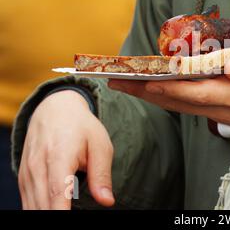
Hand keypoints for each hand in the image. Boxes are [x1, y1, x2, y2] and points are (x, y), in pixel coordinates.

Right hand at [19, 90, 114, 209]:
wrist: (55, 109)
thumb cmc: (82, 127)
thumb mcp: (100, 145)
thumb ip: (101, 174)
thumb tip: (107, 202)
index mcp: (59, 155)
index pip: (57, 191)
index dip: (62, 211)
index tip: (68, 219)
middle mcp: (38, 165)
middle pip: (43, 204)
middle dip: (57, 214)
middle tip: (76, 214)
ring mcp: (27, 172)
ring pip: (32, 206)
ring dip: (47, 213)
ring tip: (67, 210)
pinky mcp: (23, 178)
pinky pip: (27, 202)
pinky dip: (39, 209)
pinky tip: (55, 209)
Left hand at [108, 58, 229, 140]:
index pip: (188, 89)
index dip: (161, 82)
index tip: (136, 76)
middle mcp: (221, 106)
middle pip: (175, 99)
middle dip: (144, 90)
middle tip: (117, 80)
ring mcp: (221, 111)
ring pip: (179, 104)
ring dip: (153, 95)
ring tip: (131, 85)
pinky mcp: (224, 112)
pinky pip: (190, 106)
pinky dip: (171, 98)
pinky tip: (164, 92)